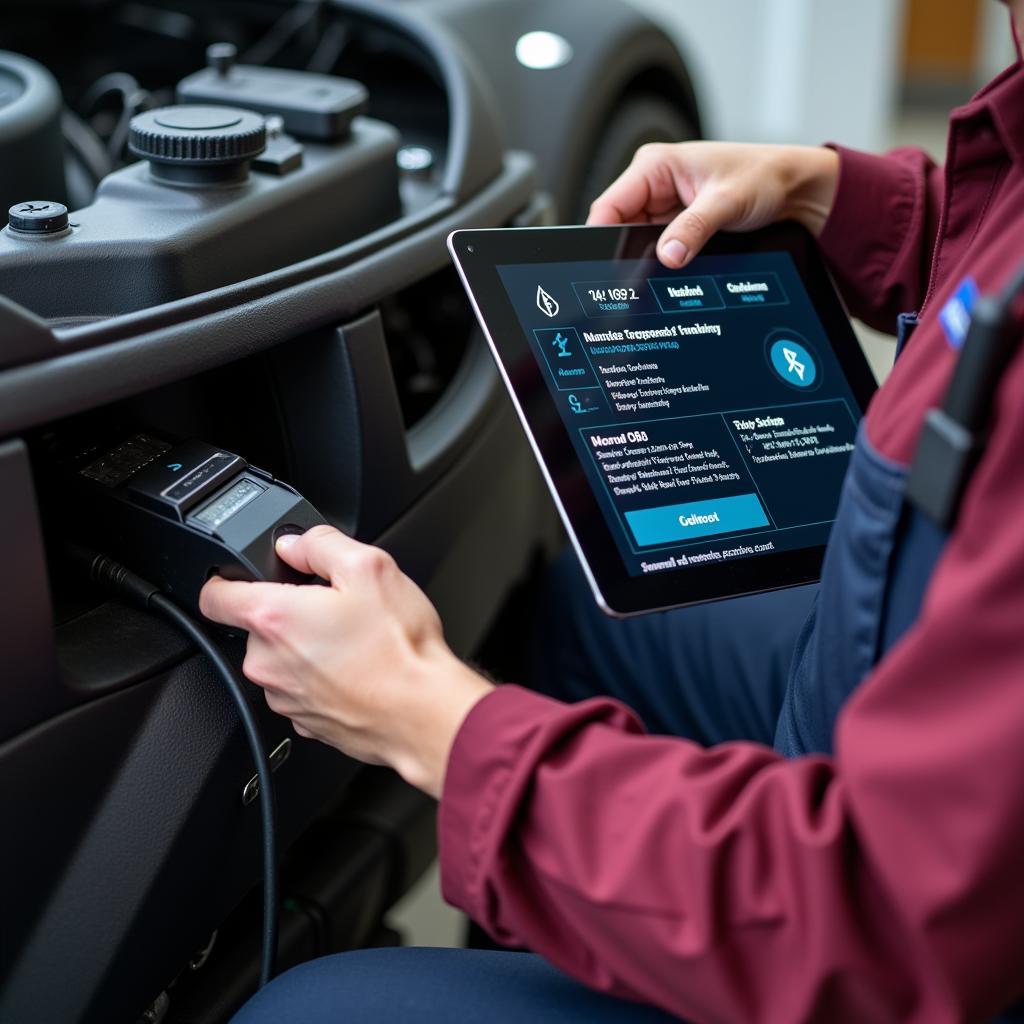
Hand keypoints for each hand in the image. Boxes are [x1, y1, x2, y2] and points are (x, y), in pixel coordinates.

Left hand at [199, 525, 493, 797]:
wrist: (423, 713)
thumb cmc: (399, 649)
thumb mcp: (370, 567)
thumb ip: (322, 544)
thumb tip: (297, 544)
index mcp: (274, 619)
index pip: (213, 595)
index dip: (226, 577)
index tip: (243, 576)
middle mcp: (268, 663)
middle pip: (258, 625)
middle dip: (290, 611)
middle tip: (334, 607)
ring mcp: (285, 697)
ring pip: (282, 658)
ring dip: (308, 646)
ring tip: (354, 640)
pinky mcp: (306, 721)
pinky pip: (303, 687)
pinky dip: (323, 676)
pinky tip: (359, 667)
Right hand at [588, 141, 839, 268]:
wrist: (792, 189)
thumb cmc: (763, 176)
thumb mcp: (727, 202)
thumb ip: (694, 229)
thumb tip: (667, 256)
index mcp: (655, 165)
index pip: (609, 206)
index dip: (602, 236)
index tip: (606, 264)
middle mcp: (653, 184)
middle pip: (619, 228)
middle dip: (626, 251)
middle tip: (635, 277)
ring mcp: (663, 207)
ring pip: (635, 241)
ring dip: (645, 258)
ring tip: (659, 272)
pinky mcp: (675, 225)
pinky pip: (655, 247)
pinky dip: (660, 260)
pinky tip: (669, 270)